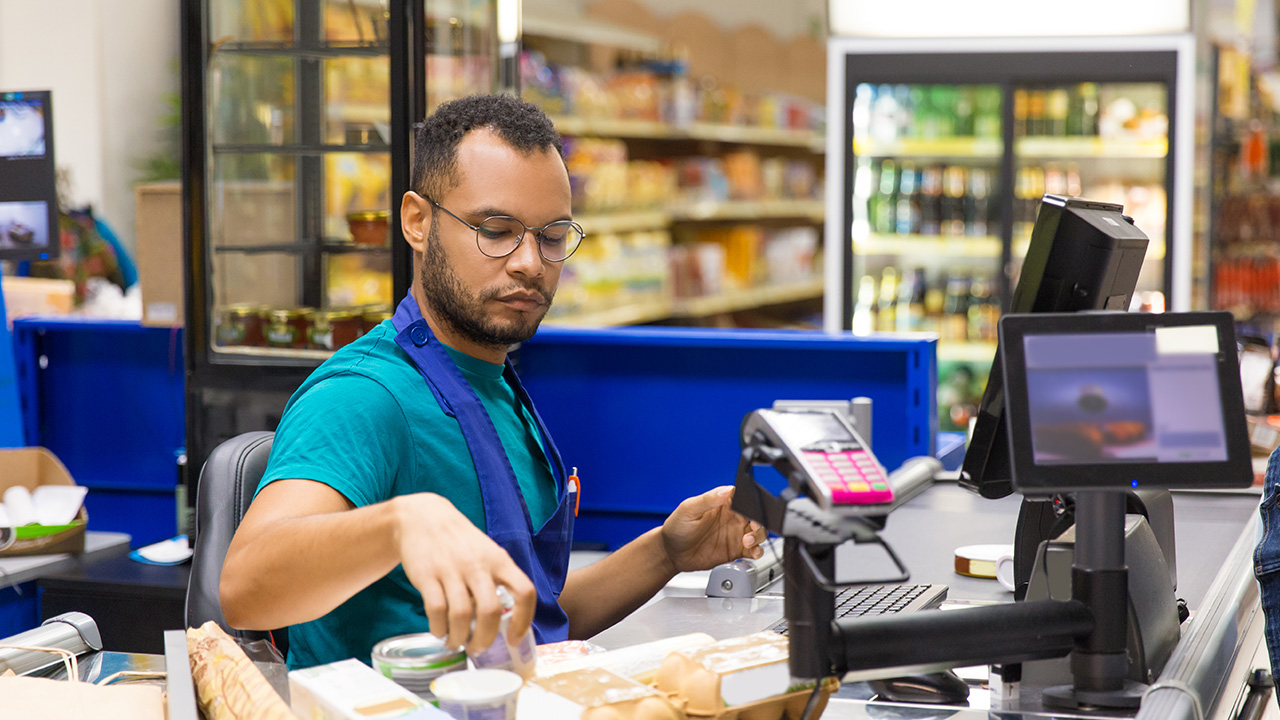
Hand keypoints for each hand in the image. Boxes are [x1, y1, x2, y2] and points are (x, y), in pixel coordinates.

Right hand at [393, 493, 535, 654]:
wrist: (423, 517)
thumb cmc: (461, 542)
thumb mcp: (488, 553)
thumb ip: (498, 581)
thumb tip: (507, 621)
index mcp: (499, 560)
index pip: (524, 591)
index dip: (524, 620)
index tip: (514, 640)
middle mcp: (478, 564)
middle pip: (490, 611)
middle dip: (485, 639)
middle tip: (478, 650)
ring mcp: (452, 569)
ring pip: (461, 615)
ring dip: (458, 638)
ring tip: (456, 643)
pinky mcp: (427, 574)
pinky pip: (435, 610)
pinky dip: (438, 628)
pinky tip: (440, 630)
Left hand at [659, 486, 766, 574]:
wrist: (671, 553)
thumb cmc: (677, 527)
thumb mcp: (689, 509)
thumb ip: (708, 499)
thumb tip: (726, 489)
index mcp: (723, 503)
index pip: (744, 498)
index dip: (752, 503)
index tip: (751, 511)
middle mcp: (732, 517)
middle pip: (756, 516)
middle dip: (759, 522)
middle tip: (752, 529)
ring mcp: (735, 534)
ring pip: (758, 533)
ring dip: (759, 536)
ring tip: (748, 541)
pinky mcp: (735, 550)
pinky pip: (753, 550)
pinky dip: (757, 551)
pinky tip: (753, 552)